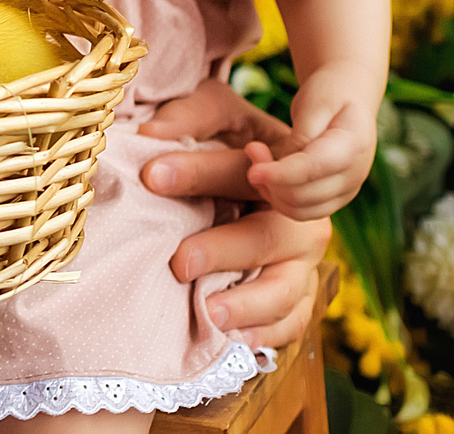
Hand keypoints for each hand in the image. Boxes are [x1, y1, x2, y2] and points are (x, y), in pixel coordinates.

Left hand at [141, 78, 333, 348]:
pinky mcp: (301, 290)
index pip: (240, 170)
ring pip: (288, 287)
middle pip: (269, 236)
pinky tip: (240, 342)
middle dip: (223, 249)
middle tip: (180, 261)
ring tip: (211, 312)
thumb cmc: (231, 136)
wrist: (270, 168)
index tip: (151, 174)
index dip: (197, 172)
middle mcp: (300, 215)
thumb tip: (149, 135)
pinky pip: (296, 318)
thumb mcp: (215, 111)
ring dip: (251, 303)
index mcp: (281, 165)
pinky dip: (273, 332)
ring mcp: (304, 258)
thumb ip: (187, 116)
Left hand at [243, 63, 379, 221]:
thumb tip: (284, 165)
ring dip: (271, 191)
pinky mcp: (334, 198)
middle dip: (270, 180)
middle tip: (250, 148)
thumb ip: (301, 136)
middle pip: (304, 195)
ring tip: (256, 158)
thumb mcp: (315, 103)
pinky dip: (278, 199)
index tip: (252, 171)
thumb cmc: (329, 93)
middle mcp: (355, 176)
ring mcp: (346, 191)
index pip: (313, 170)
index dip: (280, 174)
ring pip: (300, 210)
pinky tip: (265, 175)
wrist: (349, 97)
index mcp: (354, 146)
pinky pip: (302, 212)